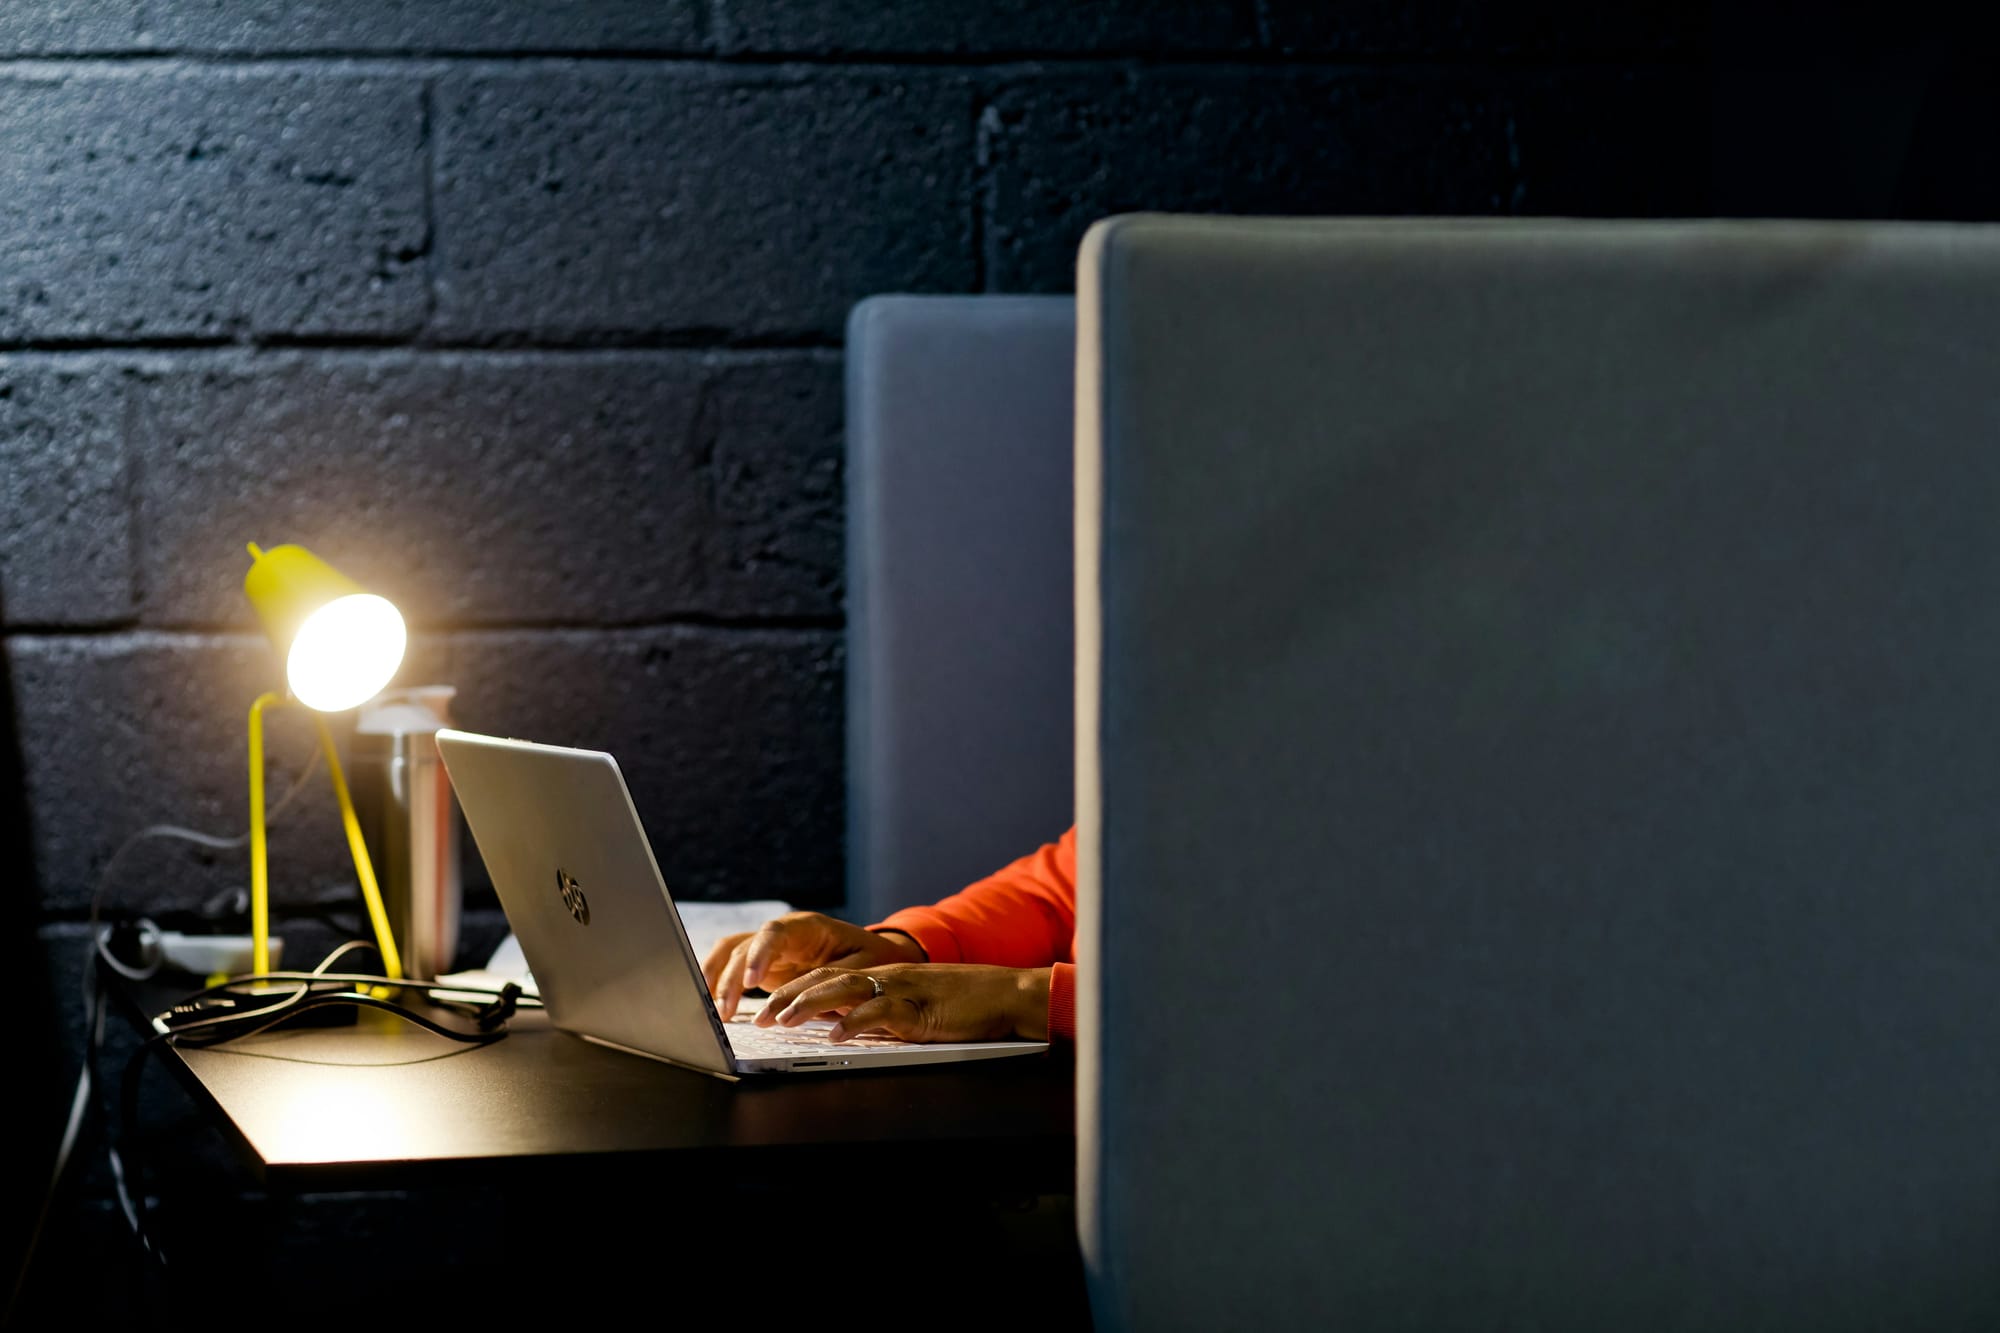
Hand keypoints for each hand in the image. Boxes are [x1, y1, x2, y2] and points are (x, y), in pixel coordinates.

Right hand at [701, 912, 925, 1020]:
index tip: (752, 982)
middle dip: (732, 978)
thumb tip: (816, 999)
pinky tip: (710, 1004)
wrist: (873, 953)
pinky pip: (733, 966)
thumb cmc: (871, 956)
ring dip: (718, 980)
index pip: (774, 932)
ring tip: (715, 1012)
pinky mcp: (764, 965)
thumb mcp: (864, 965)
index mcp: (807, 926)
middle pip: (746, 947)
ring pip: (733, 955)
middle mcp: (783, 933)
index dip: (760, 955)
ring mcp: (770, 948)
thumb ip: (838, 978)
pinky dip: (718, 981)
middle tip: (726, 1011)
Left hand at [756, 962, 1050, 1042]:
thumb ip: (878, 1014)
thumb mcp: (910, 1007)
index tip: (765, 1006)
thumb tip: (840, 1028)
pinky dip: (857, 1023)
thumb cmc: (961, 1005)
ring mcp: (902, 990)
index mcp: (881, 976)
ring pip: (846, 989)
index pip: (826, 976)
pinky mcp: (920, 1009)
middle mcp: (886, 977)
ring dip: (811, 1004)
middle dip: (789, 995)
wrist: (1005, 995)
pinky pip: (882, 1012)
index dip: (793, 989)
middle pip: (826, 979)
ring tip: (785, 1019)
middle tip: (761, 1014)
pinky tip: (837, 1035)